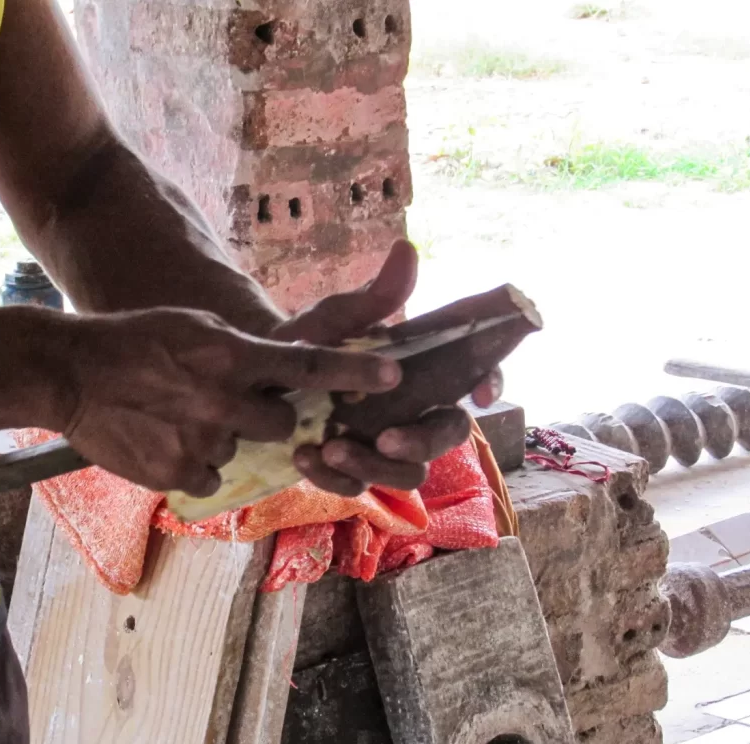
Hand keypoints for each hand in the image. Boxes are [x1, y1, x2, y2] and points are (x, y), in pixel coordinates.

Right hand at [55, 307, 402, 496]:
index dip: (355, 371)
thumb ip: (241, 353)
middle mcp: (223, 403)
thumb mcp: (194, 328)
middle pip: (283, 423)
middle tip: (233, 403)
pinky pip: (209, 477)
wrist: (70, 373)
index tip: (394, 374)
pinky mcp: (176, 475)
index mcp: (230, 358)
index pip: (309, 366)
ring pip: (241, 450)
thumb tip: (278, 373)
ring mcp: (199, 444)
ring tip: (179, 416)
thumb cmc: (134, 339)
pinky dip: (195, 463)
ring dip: (223, 438)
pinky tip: (166, 439)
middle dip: (270, 417)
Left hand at [271, 240, 503, 496]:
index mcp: (419, 371)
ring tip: (331, 448)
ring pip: (407, 473)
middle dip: (423, 441)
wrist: (259, 377)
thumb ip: (373, 297)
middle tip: (387, 439)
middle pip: (447, 435)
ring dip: (373, 467)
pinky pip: (357, 487)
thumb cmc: (310, 344)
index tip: (481, 393)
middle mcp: (411, 411)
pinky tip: (304, 456)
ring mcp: (383, 446)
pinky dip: (333, 477)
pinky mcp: (352, 470)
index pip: (472, 377)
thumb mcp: (335, 318)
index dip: (490, 381)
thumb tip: (406, 249)